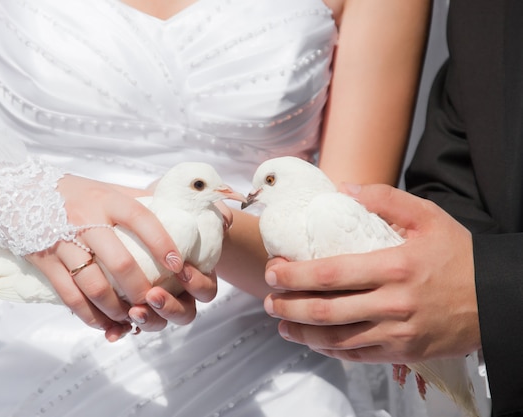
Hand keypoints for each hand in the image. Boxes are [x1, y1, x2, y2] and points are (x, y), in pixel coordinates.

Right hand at [27, 175, 183, 340]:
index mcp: (106, 199)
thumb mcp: (106, 189)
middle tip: (154, 301)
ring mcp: (62, 242)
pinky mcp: (45, 262)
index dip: (161, 242)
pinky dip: (91, 316)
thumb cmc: (73, 193)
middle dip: (141, 288)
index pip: (141, 218)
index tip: (177, 265)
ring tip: (131, 317)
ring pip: (95, 286)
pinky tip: (105, 323)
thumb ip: (138, 199)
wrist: (18, 193)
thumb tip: (176, 210)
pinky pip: (70, 297)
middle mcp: (85, 219)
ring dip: (117, 308)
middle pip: (120, 262)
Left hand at [127, 202, 228, 330]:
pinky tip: (111, 332)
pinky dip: (120, 331)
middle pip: (183, 314)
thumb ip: (214, 214)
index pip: (206, 291)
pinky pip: (128, 327)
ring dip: (148, 320)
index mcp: (198, 279)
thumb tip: (225, 221)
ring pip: (158, 322)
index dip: (197, 284)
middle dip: (170, 308)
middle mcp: (179, 296)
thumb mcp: (192, 214)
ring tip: (133, 311)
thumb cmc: (173, 220)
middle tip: (153, 295)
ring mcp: (156, 305)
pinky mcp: (131, 308)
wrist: (137, 225)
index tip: (182, 270)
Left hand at [263, 184, 481, 362]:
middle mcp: (393, 303)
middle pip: (326, 310)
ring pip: (337, 339)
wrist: (498, 299)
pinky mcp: (404, 352)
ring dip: (302, 333)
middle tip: (268, 299)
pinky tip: (314, 341)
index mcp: (394, 266)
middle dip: (289, 306)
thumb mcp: (427, 217)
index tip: (273, 270)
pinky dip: (330, 350)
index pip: (330, 274)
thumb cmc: (459, 256)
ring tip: (282, 323)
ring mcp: (398, 332)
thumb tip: (342, 189)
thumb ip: (384, 199)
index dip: (294, 275)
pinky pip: (358, 355)